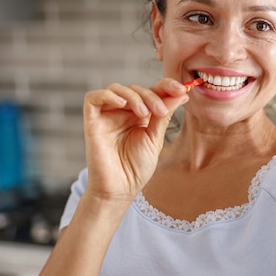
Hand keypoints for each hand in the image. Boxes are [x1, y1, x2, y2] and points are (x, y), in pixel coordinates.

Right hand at [82, 79, 188, 202]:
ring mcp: (107, 115)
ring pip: (117, 89)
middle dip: (152, 95)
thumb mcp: (155, 137)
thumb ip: (164, 115)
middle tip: (161, 111)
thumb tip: (182, 94)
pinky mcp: (92, 121)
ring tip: (144, 114)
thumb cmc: (137, 168)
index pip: (152, 91)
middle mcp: (123, 112)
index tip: (182, 88)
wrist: (120, 189)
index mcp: (140, 115)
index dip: (166, 85)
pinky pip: (93, 98)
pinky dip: (108, 96)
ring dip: (134, 96)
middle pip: (136, 88)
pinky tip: (123, 105)